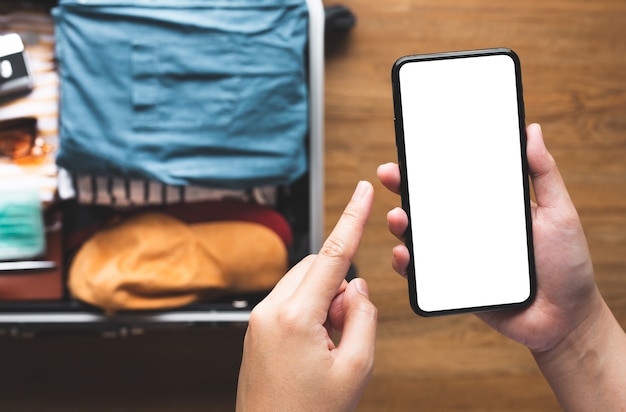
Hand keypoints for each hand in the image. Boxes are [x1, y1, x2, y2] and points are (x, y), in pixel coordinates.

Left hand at [236, 181, 376, 411]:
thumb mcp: (356, 368)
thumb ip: (363, 315)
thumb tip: (355, 286)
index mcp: (294, 316)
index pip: (332, 254)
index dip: (353, 218)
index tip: (364, 190)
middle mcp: (270, 310)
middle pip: (317, 266)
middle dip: (340, 285)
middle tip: (348, 327)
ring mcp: (259, 318)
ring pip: (305, 282)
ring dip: (326, 300)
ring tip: (330, 345)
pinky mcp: (257, 328)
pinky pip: (291, 299)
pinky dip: (312, 310)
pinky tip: (316, 347)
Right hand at [377, 123, 598, 352]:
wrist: (565, 319)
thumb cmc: (566, 264)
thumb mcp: (559, 212)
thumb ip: (543, 173)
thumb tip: (532, 130)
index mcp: (489, 207)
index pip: (453, 180)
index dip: (430, 164)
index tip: (412, 148)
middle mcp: (468, 228)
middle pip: (428, 204)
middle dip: (404, 187)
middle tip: (390, 175)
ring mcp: (457, 255)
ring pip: (419, 236)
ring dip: (401, 224)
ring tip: (398, 218)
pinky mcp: (451, 284)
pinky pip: (420, 273)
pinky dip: (406, 263)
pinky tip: (404, 254)